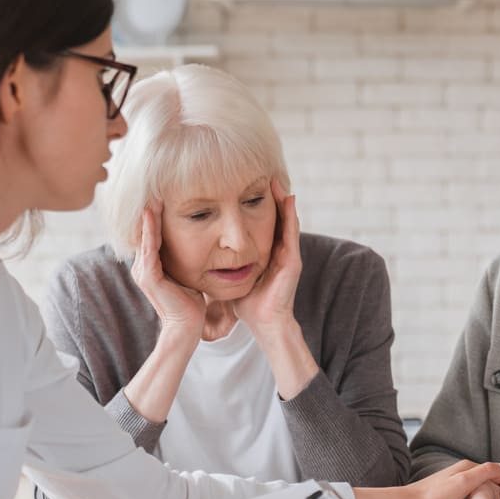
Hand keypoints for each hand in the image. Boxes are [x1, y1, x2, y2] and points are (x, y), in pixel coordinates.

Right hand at [131, 202, 206, 341]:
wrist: (187, 327)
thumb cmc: (191, 303)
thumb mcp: (188, 276)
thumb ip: (186, 261)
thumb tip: (200, 247)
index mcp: (151, 266)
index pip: (153, 236)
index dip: (155, 217)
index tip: (161, 197)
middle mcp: (143, 267)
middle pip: (146, 233)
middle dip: (150, 212)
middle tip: (154, 189)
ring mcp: (143, 272)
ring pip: (145, 238)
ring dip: (148, 216)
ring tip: (151, 196)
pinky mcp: (148, 277)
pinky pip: (149, 249)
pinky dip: (150, 230)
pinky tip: (152, 215)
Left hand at [235, 179, 301, 335]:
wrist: (265, 323)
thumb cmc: (249, 303)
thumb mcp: (236, 276)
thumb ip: (226, 263)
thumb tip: (206, 253)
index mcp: (268, 254)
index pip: (265, 224)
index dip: (258, 205)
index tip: (249, 186)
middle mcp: (281, 252)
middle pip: (278, 218)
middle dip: (273, 198)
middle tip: (266, 175)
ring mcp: (289, 255)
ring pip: (287, 221)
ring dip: (284, 201)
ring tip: (277, 181)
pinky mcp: (293, 261)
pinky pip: (292, 233)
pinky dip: (291, 215)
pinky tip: (288, 199)